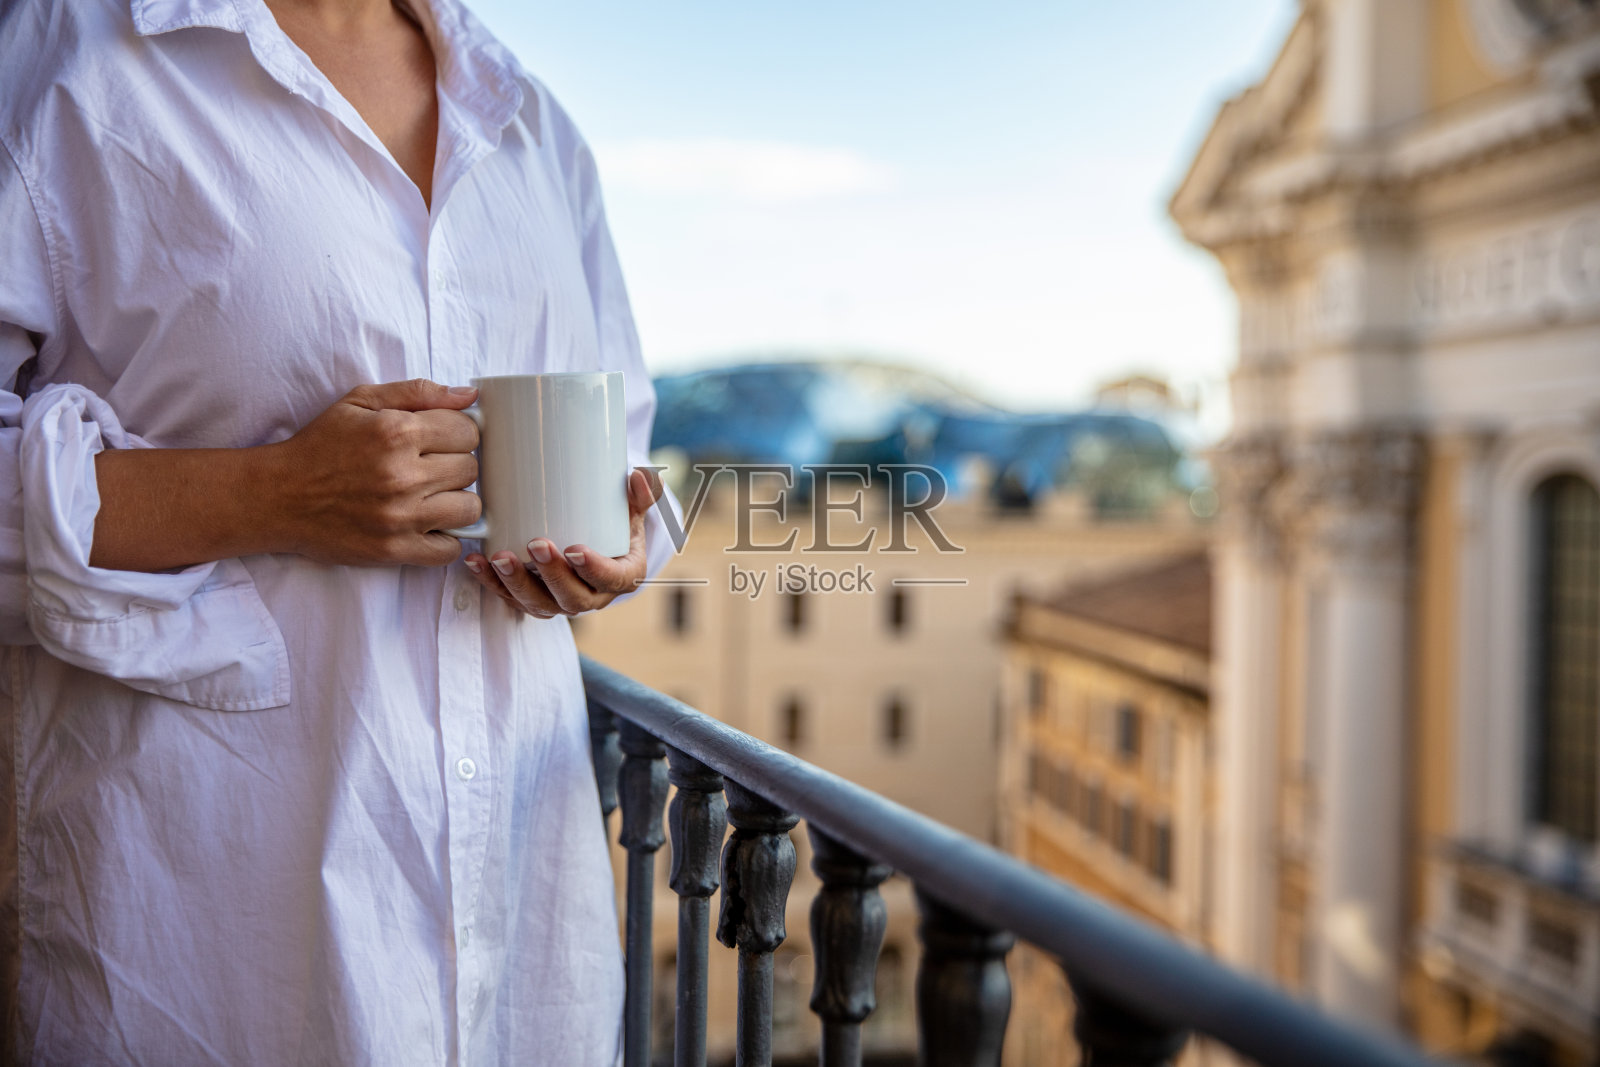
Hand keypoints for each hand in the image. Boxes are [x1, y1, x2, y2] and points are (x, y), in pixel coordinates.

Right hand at [268, 378, 480, 566]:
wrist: (277, 495)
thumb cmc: (321, 445)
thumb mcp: (360, 401)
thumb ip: (418, 392)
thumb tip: (469, 395)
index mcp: (396, 432)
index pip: (468, 432)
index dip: (458, 433)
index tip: (441, 440)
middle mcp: (402, 475)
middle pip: (471, 469)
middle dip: (455, 464)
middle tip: (430, 467)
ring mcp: (400, 517)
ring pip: (470, 509)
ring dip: (456, 501)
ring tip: (432, 495)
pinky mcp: (394, 550)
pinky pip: (450, 549)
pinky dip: (444, 538)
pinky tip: (426, 524)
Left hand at [464, 468, 663, 617]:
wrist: (596, 545)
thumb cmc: (615, 526)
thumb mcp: (632, 512)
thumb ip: (640, 495)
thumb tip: (640, 476)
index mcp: (622, 577)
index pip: (611, 580)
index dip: (594, 570)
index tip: (576, 550)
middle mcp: (591, 597)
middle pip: (572, 598)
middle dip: (551, 574)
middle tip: (535, 544)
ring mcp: (560, 602)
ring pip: (538, 604)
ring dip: (516, 583)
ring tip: (498, 557)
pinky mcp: (534, 600)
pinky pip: (512, 599)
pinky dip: (491, 583)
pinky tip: (477, 561)